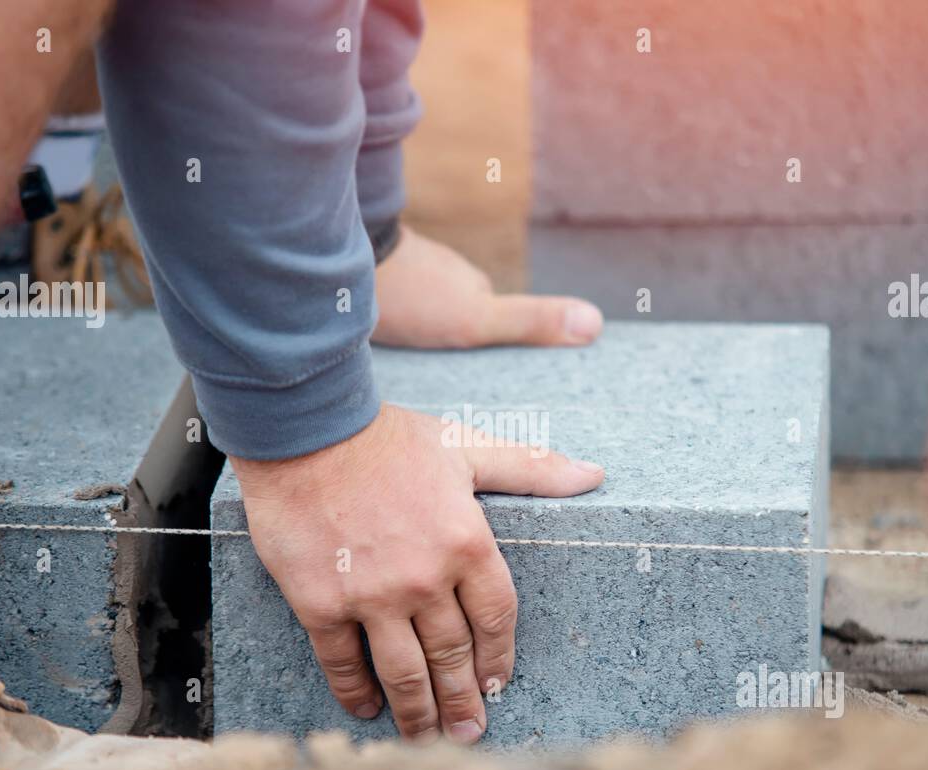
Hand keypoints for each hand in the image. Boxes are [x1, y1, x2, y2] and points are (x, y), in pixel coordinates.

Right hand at [232, 404, 604, 743]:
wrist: (305, 427)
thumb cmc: (389, 437)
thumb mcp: (467, 446)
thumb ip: (531, 469)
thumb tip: (593, 475)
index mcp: (467, 543)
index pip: (496, 619)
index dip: (499, 659)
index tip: (499, 684)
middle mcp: (425, 579)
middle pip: (453, 656)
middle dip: (464, 700)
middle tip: (470, 732)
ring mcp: (371, 596)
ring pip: (404, 671)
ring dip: (418, 713)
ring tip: (426, 738)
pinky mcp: (320, 603)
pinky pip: (342, 662)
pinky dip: (354, 691)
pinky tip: (365, 708)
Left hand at [372, 226, 603, 348]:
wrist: (332, 256)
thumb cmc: (409, 293)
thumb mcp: (475, 319)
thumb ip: (529, 323)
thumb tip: (595, 322)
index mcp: (470, 285)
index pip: (485, 320)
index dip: (480, 338)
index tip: (469, 354)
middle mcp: (439, 269)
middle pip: (452, 308)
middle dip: (444, 330)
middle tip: (429, 356)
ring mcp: (402, 266)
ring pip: (415, 301)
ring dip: (411, 319)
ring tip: (396, 344)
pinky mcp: (365, 270)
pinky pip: (381, 295)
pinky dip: (382, 309)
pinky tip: (366, 323)